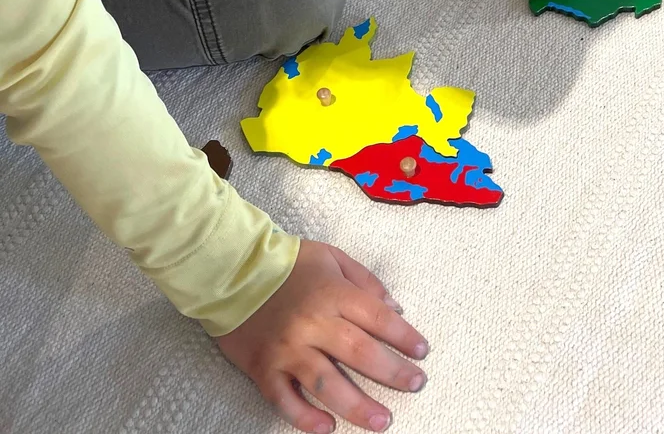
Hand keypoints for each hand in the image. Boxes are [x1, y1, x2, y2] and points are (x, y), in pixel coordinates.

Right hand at [217, 240, 427, 432]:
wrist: (231, 270)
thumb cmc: (288, 262)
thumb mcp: (332, 257)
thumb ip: (366, 281)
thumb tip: (395, 309)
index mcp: (332, 293)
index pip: (377, 317)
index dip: (403, 336)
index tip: (422, 352)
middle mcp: (312, 323)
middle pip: (359, 353)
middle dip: (392, 373)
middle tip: (416, 385)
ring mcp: (287, 349)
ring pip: (327, 384)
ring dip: (357, 406)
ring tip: (382, 421)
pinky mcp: (264, 369)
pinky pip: (285, 400)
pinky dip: (305, 418)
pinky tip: (326, 428)